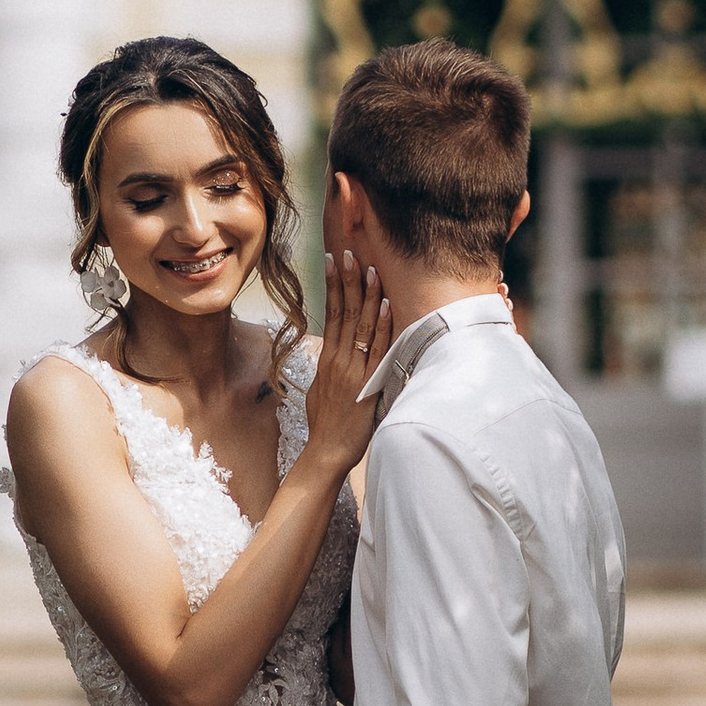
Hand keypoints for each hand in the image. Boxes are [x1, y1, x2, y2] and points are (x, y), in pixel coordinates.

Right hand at [300, 252, 391, 478]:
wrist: (327, 452)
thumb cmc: (326, 425)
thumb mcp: (321, 391)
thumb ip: (330, 369)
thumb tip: (334, 354)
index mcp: (327, 359)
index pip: (331, 313)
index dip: (334, 286)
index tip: (335, 261)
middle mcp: (338, 360)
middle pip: (343, 312)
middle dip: (347, 280)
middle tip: (350, 252)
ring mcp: (353, 371)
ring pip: (360, 326)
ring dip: (366, 296)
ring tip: (369, 269)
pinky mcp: (369, 384)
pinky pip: (378, 350)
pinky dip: (382, 327)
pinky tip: (384, 306)